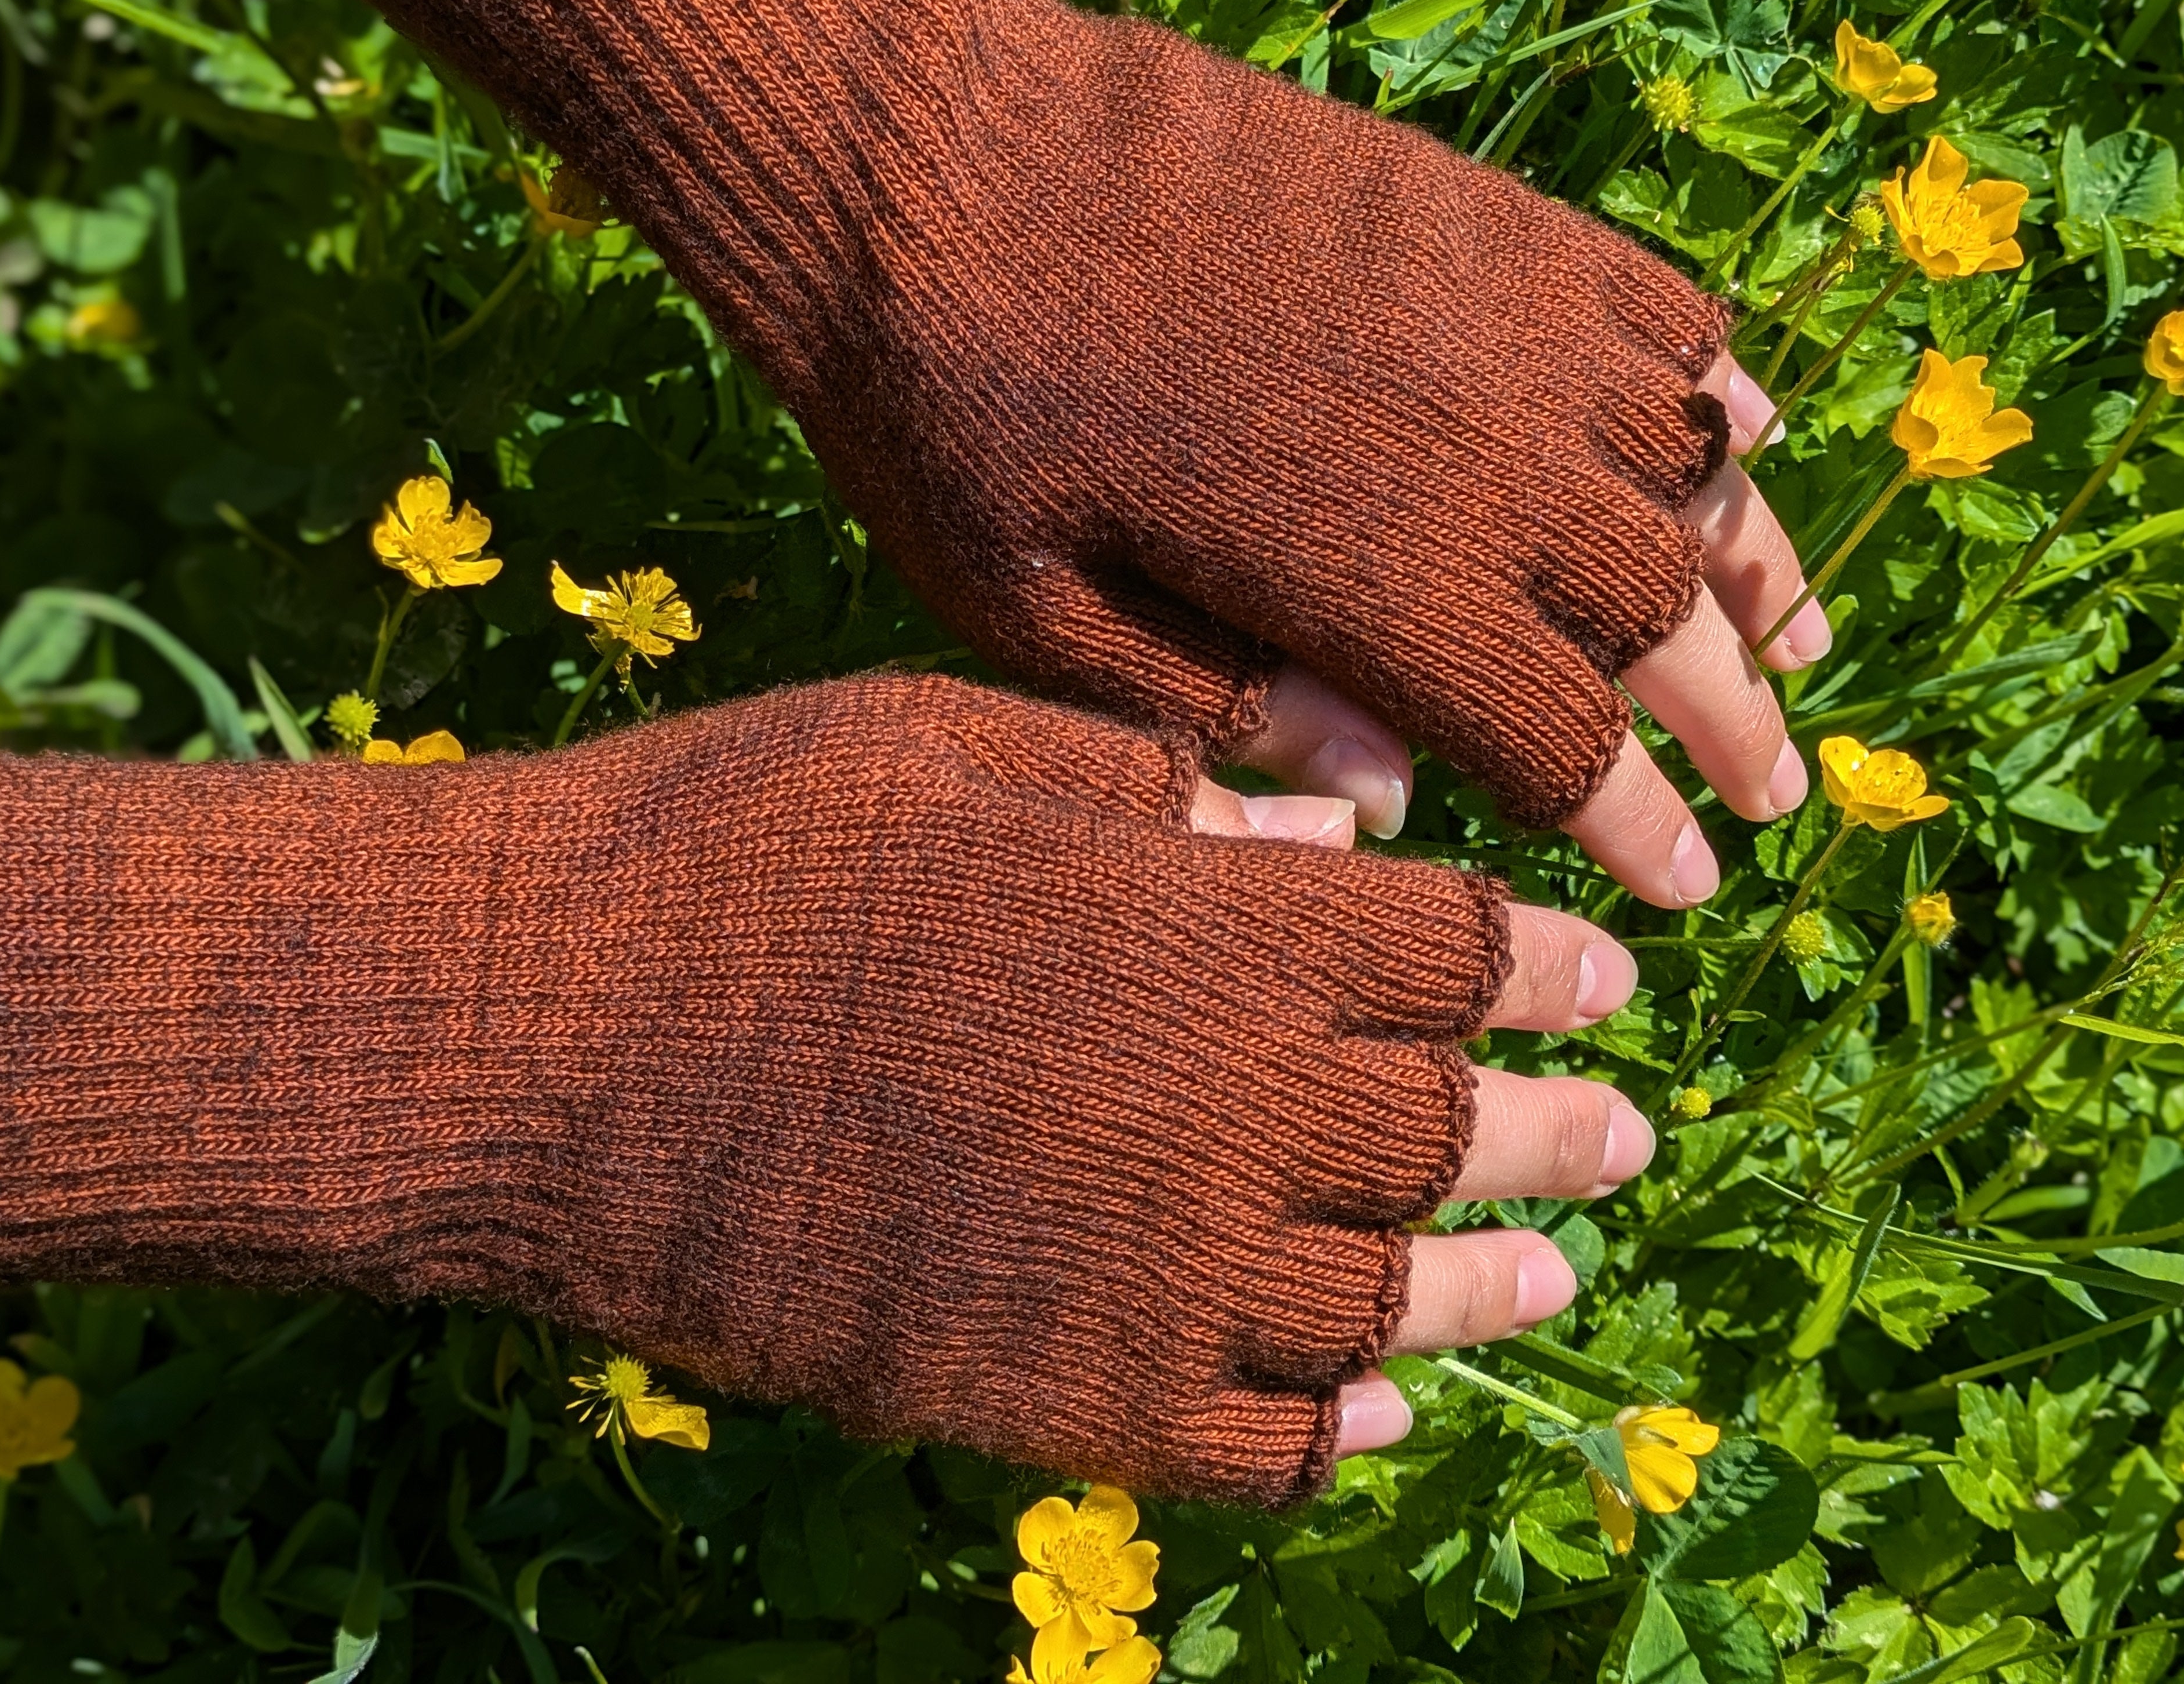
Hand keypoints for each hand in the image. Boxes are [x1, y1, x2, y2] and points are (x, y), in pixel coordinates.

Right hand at [0, 675, 1651, 1503]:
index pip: (1458, 948)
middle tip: (1621, 1133)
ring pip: (1385, 1300)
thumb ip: (1179, 794)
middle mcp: (1223, 1106)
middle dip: (1561, 1128)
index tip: (1599, 972)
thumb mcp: (978, 741)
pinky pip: (1252, 1442)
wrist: (562, 1036)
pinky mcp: (1054, 1392)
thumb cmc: (755, 839)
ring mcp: (1147, 1268)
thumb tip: (1343, 835)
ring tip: (1547, 1282)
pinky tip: (1366, 1415)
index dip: (1546, 962)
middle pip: (1455, 1130)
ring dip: (1484, 1290)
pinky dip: (1330, 1430)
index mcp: (1215, 921)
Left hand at [38, 0, 1813, 902]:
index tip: (1687, 892)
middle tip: (1780, 797)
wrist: (929, 162)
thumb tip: (1393, 804)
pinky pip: (1656, 308)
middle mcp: (1478, 451)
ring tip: (1802, 647)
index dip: (1640, 830)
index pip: (1564, 743)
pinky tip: (1741, 439)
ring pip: (1692, 467)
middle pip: (1666, 617)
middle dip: (1735, 723)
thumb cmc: (955, 416)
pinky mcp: (1480, 210)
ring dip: (1760, 567)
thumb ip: (1227, 723)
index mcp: (1371, 579)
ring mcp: (1496, 314)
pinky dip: (1717, 388)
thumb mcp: (1040, 624)